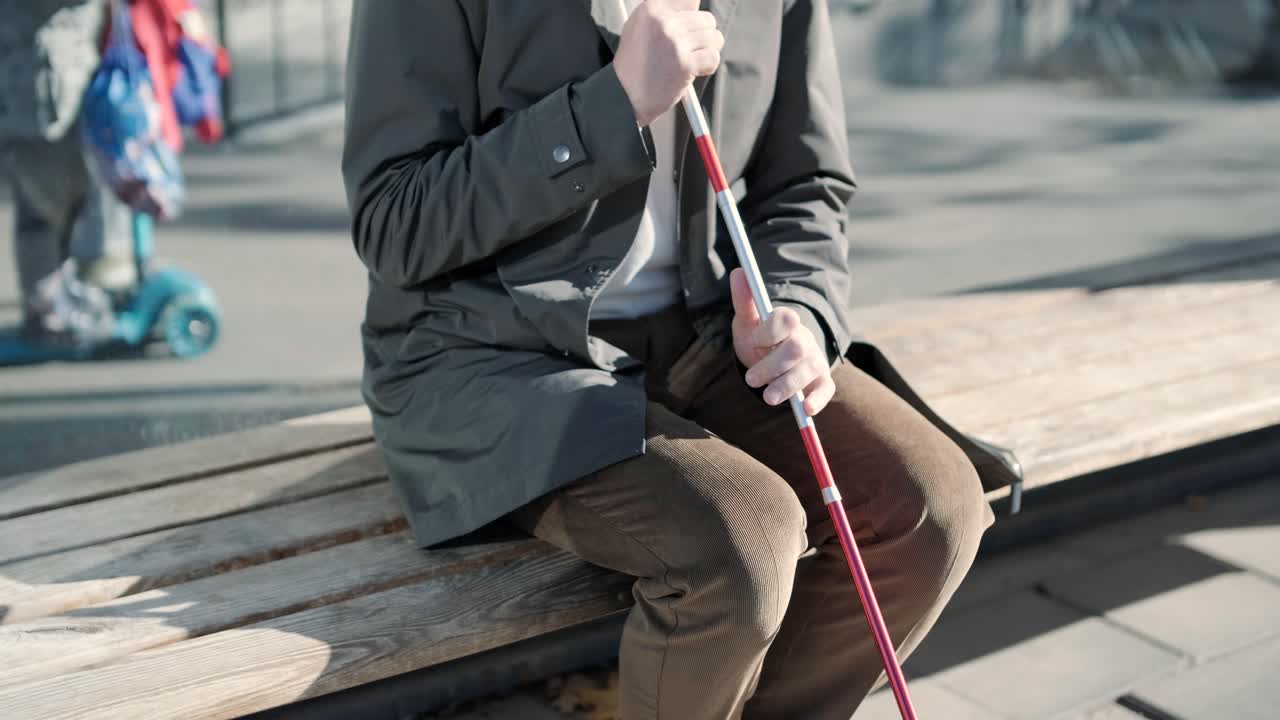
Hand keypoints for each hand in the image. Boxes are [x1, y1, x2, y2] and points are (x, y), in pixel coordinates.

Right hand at [613, 0, 723, 126]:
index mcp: (652, 8)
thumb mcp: (639, 26)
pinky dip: (707, 66)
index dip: (694, 13)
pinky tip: (693, 71)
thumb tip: (692, 4)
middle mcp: (664, 22)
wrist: (626, 95)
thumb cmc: (634, 63)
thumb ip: (664, 12)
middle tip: (689, 49)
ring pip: (714, 37)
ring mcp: (676, 43)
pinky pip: (713, 57)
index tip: (691, 26)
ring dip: (707, 51)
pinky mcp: (686, 64)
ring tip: (691, 59)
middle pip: (707, 19)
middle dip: (703, 35)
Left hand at [731, 269, 834, 415]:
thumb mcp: (747, 322)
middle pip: (796, 348)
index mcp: (787, 321)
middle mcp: (804, 339)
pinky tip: (806, 410)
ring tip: (768, 398)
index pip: (785, 320)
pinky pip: (826, 389)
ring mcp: (815, 360)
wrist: (772, 360)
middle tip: (750, 380)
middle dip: (773, 365)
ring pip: (808, 371)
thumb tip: (739, 272)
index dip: (769, 332)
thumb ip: (744, 300)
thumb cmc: (759, 340)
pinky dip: (818, 400)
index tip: (754, 341)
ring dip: (787, 385)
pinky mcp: (821, 381)